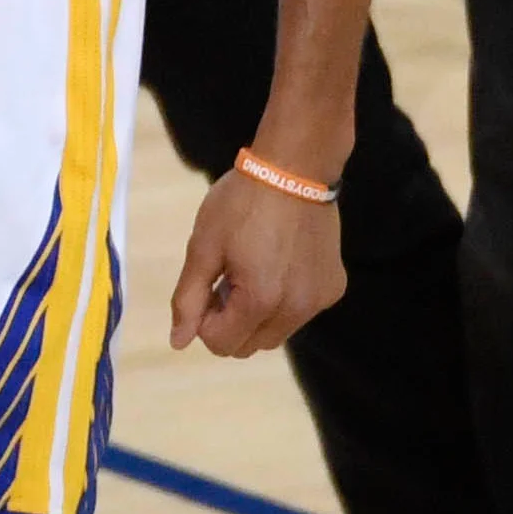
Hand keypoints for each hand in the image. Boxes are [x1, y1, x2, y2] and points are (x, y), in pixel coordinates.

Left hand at [170, 174, 346, 357]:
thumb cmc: (242, 202)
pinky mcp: (333, 288)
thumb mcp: (204, 246)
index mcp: (261, 300)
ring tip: (251, 268)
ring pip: (276, 333)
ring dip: (256, 315)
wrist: (295, 167)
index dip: (204, 319)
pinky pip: (299, 313)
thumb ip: (188, 298)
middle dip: (230, 321)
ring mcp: (319, 300)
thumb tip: (179, 342)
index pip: (221, 344)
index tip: (206, 286)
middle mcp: (296, 310)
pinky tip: (277, 263)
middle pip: (250, 345)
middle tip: (226, 277)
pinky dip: (283, 301)